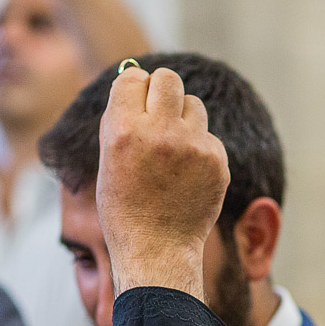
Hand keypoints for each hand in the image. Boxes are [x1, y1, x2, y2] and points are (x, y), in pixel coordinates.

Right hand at [96, 66, 228, 299]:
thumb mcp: (108, 160)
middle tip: (157, 114)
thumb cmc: (125, 207)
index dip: (134, 90)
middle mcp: (160, 133)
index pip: (133, 77)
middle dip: (162, 91)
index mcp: (124, 130)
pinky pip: (208, 136)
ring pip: (193, 104)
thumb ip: (118, 117)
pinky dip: (199, 148)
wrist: (157, 250)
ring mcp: (193, 147)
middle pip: (169, 78)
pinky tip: (187, 174)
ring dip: (182, 119)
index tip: (134, 106)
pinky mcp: (216, 161)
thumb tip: (133, 75)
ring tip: (172, 151)